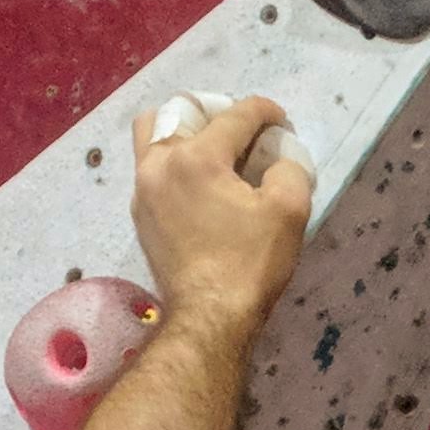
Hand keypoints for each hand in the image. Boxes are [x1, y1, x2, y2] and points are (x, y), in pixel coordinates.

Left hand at [130, 92, 313, 338]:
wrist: (210, 318)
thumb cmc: (250, 265)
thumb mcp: (290, 212)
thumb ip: (289, 169)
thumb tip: (278, 160)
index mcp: (197, 156)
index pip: (235, 116)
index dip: (265, 112)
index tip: (281, 121)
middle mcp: (160, 162)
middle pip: (181, 110)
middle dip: (216, 113)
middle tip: (241, 136)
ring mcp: (143, 189)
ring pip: (153, 135)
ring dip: (183, 132)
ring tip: (211, 154)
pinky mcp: (140, 215)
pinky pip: (151, 169)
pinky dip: (174, 164)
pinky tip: (198, 187)